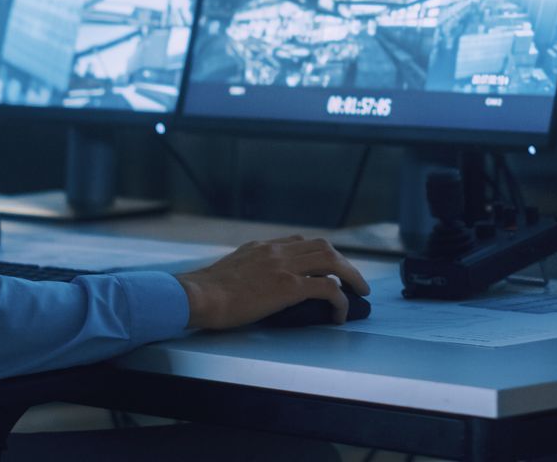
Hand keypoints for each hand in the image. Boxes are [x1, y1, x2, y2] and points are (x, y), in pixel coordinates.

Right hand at [174, 236, 368, 329]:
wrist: (197, 295)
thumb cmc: (206, 292)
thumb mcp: (230, 269)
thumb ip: (249, 270)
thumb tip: (258, 286)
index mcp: (262, 247)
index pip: (301, 241)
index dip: (320, 253)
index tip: (329, 265)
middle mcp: (277, 251)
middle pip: (323, 247)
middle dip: (344, 262)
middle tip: (354, 280)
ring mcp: (284, 267)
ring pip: (332, 260)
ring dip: (351, 275)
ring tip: (359, 292)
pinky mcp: (288, 287)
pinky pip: (327, 288)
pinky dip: (340, 300)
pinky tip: (340, 314)